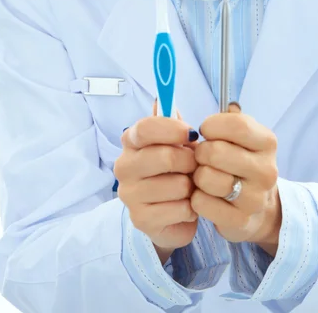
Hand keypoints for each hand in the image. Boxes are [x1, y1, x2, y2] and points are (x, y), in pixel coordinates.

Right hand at [114, 102, 199, 258]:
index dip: (171, 129)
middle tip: (194, 166)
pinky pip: (179, 209)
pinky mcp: (141, 220)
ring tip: (189, 188)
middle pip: (163, 156)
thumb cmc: (177, 171)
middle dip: (189, 161)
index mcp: (131, 142)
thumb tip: (161, 97)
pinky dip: (191, 208)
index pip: (145, 128)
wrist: (172, 214)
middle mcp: (124, 167)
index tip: (191, 134)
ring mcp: (130, 195)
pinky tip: (186, 207)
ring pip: (177, 185)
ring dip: (191, 187)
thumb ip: (171, 122)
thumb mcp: (177, 143)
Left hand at [190, 103, 280, 246]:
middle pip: (216, 152)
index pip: (236, 125)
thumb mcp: (240, 137)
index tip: (205, 131)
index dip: (211, 126)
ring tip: (203, 177)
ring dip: (197, 177)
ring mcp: (256, 198)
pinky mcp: (241, 220)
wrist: (259, 208)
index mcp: (267, 142)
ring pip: (206, 178)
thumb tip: (172, 104)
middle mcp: (267, 169)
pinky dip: (196, 198)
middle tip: (202, 157)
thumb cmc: (241, 163)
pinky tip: (205, 196)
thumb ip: (221, 119)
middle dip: (200, 153)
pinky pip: (201, 203)